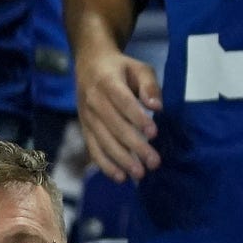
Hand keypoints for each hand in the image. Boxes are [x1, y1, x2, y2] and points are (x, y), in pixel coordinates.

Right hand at [76, 46, 161, 182]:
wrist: (89, 65)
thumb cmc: (122, 68)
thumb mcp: (139, 68)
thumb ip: (150, 85)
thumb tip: (157, 107)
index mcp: (107, 83)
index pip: (123, 103)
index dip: (138, 118)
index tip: (154, 133)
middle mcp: (93, 102)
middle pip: (115, 127)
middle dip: (135, 146)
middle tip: (154, 162)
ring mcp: (86, 117)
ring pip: (103, 141)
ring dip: (121, 160)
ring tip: (139, 174)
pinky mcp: (85, 128)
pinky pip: (93, 148)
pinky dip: (105, 164)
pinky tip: (119, 177)